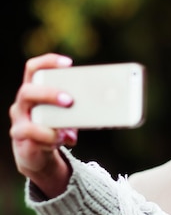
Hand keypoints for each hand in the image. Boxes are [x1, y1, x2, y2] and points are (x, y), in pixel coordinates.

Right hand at [9, 53, 77, 196]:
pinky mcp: (21, 137)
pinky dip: (49, 138)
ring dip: (49, 121)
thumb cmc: (55, 126)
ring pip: (25, 115)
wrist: (39, 152)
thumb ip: (79, 105)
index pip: (34, 68)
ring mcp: (19, 120)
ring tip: (66, 129)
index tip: (68, 63)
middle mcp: (23, 103)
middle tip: (70, 100)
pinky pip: (31, 135)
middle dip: (49, 93)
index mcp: (35, 90)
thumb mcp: (68, 114)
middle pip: (27, 90)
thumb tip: (107, 101)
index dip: (48, 62)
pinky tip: (62, 140)